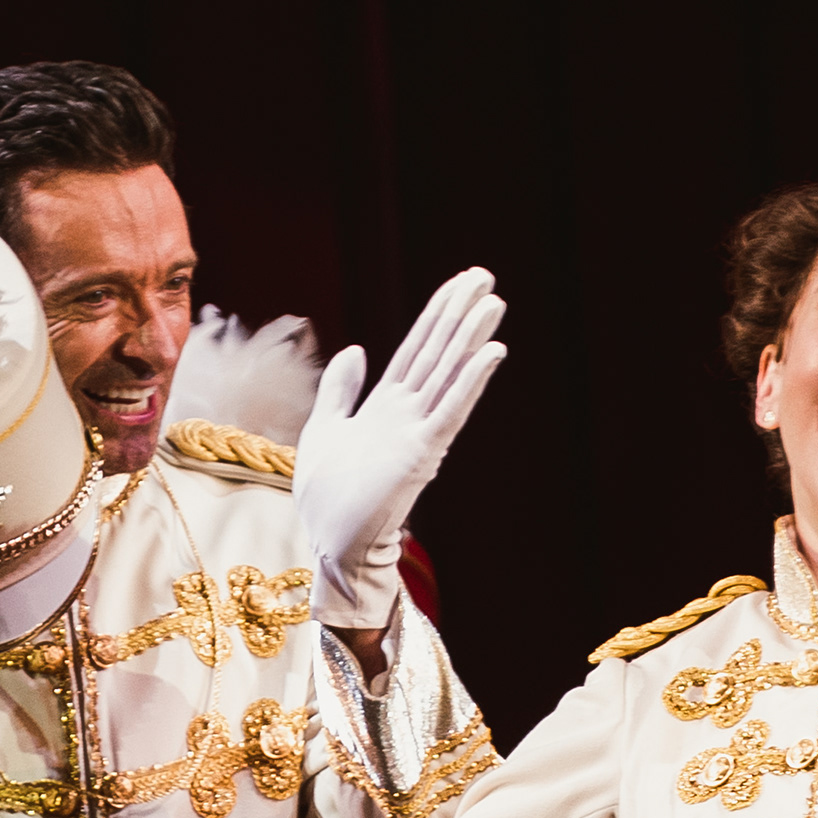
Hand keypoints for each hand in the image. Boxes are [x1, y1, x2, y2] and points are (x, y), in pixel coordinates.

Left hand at [295, 268, 508, 626]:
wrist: (328, 540)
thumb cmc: (327, 497)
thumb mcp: (324, 428)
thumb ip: (340, 389)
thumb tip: (356, 351)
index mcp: (387, 404)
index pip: (418, 348)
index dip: (438, 314)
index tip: (461, 285)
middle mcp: (408, 412)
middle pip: (438, 351)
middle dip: (459, 313)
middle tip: (485, 276)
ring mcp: (418, 431)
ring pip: (449, 373)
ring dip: (471, 337)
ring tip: (493, 302)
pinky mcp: (422, 452)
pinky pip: (451, 409)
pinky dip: (471, 380)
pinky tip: (491, 352)